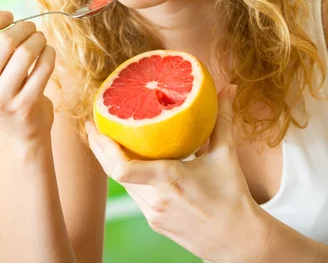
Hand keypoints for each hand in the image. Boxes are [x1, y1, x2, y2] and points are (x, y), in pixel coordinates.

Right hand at [0, 4, 56, 142]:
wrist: (18, 127)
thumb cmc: (3, 85)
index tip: (9, 16)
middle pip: (4, 40)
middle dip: (24, 27)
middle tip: (31, 29)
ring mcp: (1, 98)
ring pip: (26, 52)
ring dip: (39, 39)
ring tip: (40, 40)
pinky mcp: (25, 105)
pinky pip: (44, 67)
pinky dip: (49, 54)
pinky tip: (48, 53)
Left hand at [86, 84, 267, 262]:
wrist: (239, 242)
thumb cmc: (233, 197)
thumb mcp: (227, 154)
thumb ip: (223, 118)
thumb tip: (229, 87)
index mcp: (169, 179)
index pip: (122, 168)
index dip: (104, 148)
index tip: (95, 125)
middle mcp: (156, 199)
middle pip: (114, 173)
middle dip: (99, 148)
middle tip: (92, 123)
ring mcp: (153, 214)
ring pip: (123, 184)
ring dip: (111, 162)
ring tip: (105, 137)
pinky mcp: (155, 222)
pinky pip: (134, 194)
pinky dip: (128, 176)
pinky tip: (129, 161)